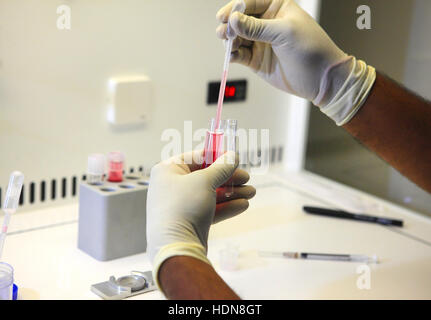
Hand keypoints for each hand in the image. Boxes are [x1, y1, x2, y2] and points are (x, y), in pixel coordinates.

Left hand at [146, 151, 255, 287]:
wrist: (176, 247)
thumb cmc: (182, 208)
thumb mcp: (205, 181)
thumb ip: (221, 167)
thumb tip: (232, 156)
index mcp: (168, 171)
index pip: (195, 157)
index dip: (216, 157)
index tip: (233, 158)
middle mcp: (171, 186)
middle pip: (205, 176)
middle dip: (228, 178)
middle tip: (246, 178)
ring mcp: (180, 205)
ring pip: (210, 194)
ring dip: (232, 193)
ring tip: (251, 192)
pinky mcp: (189, 221)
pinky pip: (209, 209)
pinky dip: (226, 207)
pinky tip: (243, 205)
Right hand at [217, 0, 375, 125]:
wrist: (321, 79)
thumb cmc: (312, 49)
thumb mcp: (285, 33)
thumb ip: (257, 27)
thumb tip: (234, 20)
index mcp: (276, 8)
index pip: (250, 3)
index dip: (235, 8)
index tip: (225, 17)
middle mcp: (266, 24)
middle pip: (239, 20)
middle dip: (230, 25)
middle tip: (225, 33)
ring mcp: (260, 42)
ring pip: (236, 37)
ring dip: (229, 40)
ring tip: (229, 45)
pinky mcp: (256, 60)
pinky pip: (239, 54)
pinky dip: (232, 55)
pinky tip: (231, 56)